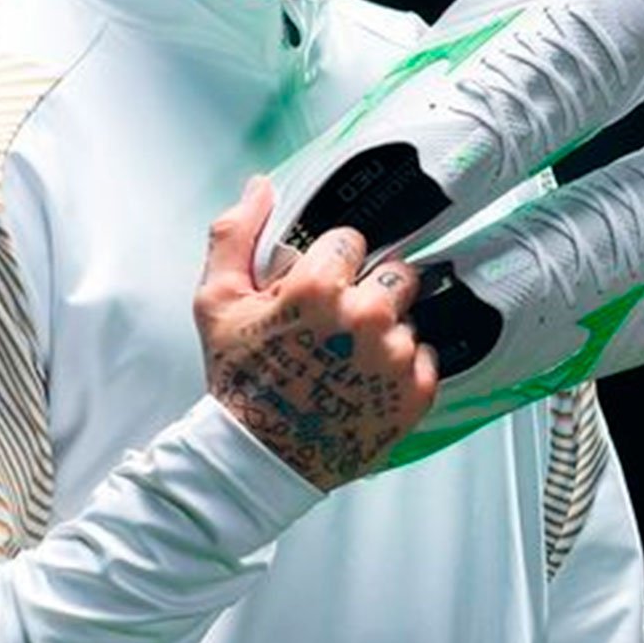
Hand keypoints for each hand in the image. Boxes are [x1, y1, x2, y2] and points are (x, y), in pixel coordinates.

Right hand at [194, 175, 438, 490]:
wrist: (259, 456)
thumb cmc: (238, 380)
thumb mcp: (216, 302)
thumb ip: (235, 235)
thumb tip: (260, 186)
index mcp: (319, 287)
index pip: (350, 240)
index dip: (329, 263)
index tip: (314, 290)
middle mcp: (365, 316)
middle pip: (394, 273)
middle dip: (369, 290)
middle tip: (337, 324)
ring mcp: (395, 356)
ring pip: (409, 316)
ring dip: (386, 330)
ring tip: (349, 358)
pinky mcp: (416, 392)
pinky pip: (426, 357)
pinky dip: (403, 368)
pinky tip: (368, 381)